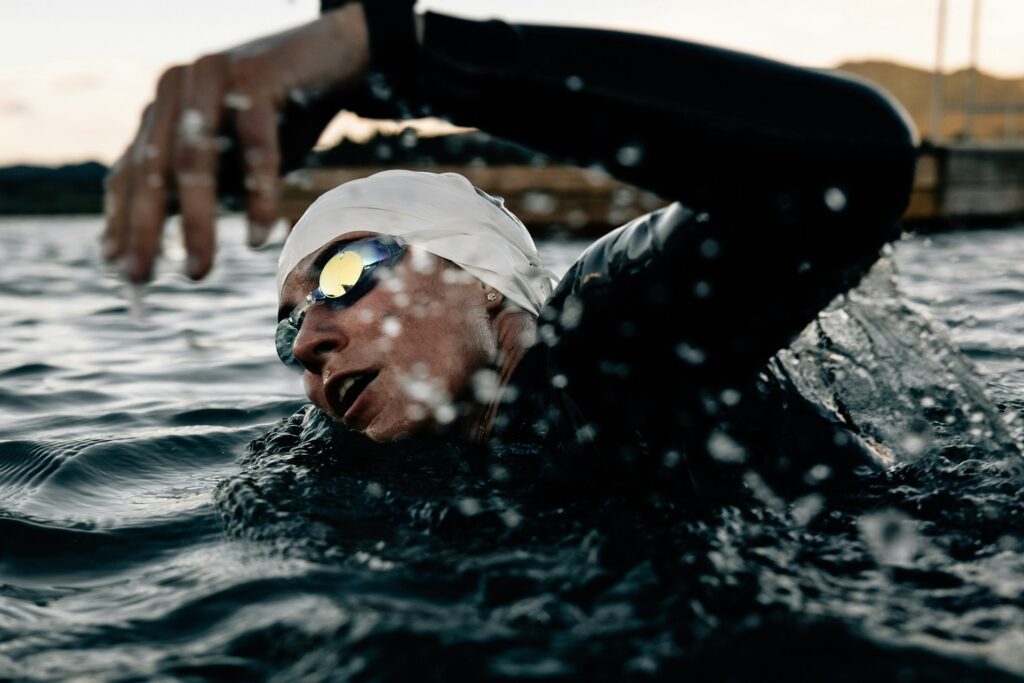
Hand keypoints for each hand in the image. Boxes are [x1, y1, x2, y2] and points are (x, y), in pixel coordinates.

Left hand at [103, 4, 369, 281]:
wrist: (335, 58)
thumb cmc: (283, 115)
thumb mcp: (233, 156)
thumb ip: (201, 185)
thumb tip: (163, 245)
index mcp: (164, 110)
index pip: (131, 172)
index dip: (120, 221)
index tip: (116, 271)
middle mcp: (176, 89)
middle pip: (153, 169)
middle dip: (145, 229)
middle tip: (143, 279)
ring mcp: (212, 78)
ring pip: (195, 159)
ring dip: (194, 222)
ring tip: (197, 271)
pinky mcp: (255, 75)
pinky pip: (255, 146)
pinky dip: (257, 195)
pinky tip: (259, 236)